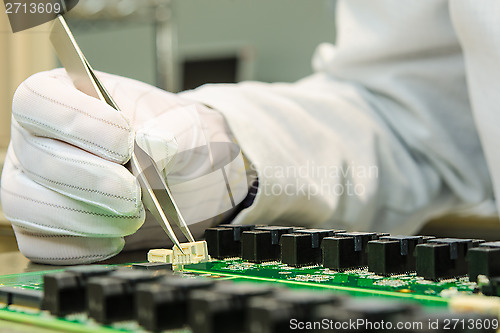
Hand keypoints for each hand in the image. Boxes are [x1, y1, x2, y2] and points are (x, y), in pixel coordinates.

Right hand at [0, 69, 247, 263]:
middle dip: (91, 181)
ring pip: (27, 204)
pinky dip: (76, 248)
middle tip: (133, 194)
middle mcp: (36, 137)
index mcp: (64, 94)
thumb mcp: (183, 122)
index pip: (38, 100)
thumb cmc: (170, 136)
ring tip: (132, 217)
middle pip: (34, 157)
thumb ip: (171, 130)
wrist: (180, 168)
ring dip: (84, 219)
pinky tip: (113, 240)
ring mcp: (30, 181)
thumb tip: (152, 145)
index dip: (78, 123)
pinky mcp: (38, 224)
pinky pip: (37, 244)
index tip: (124, 142)